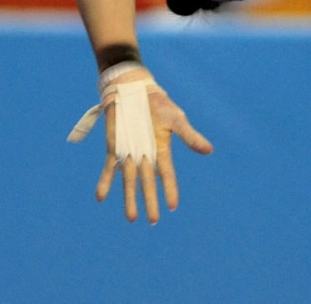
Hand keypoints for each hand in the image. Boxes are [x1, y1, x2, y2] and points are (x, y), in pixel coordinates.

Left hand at [68, 66, 212, 223]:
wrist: (133, 89)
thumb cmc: (157, 103)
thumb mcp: (176, 118)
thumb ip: (189, 136)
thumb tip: (209, 150)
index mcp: (161, 149)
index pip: (167, 174)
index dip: (170, 189)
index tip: (172, 206)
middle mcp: (145, 155)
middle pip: (148, 182)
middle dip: (150, 201)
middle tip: (152, 220)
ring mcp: (128, 153)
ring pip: (129, 180)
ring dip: (129, 198)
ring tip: (131, 218)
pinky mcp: (114, 148)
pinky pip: (109, 168)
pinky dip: (105, 182)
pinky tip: (101, 196)